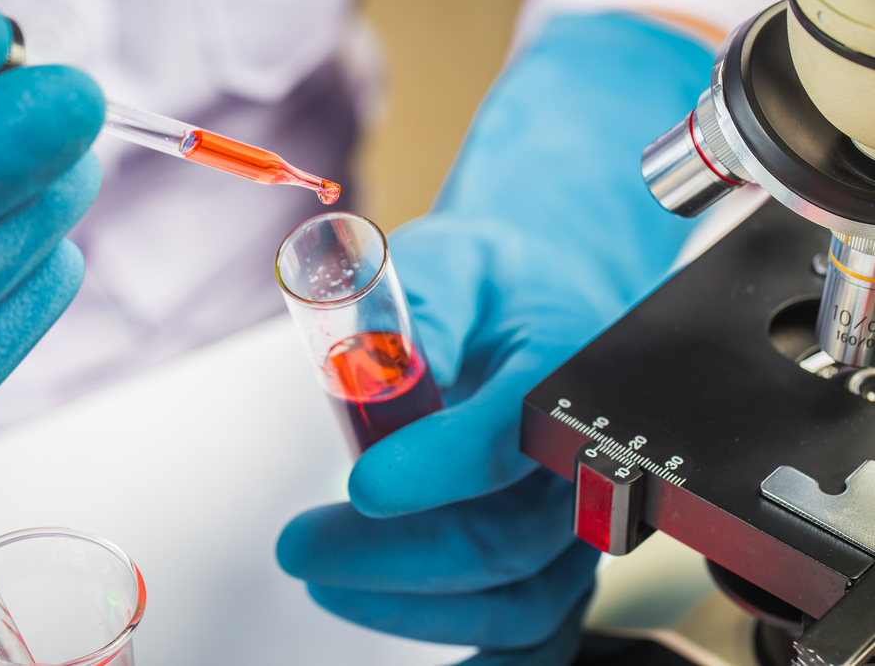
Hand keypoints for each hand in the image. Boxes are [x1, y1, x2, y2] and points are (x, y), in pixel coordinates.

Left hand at [278, 13, 713, 662]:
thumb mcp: (452, 263)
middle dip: (395, 554)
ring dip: (414, 605)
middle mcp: (587, 452)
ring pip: (519, 597)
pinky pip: (543, 631)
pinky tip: (405, 629)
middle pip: (508, 536)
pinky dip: (483, 651)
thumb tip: (370, 366)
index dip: (441, 466)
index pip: (516, 429)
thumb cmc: (497, 285)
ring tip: (327, 576)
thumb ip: (419, 307)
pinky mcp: (563, 552)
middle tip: (303, 544)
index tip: (361, 484)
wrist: (547, 300)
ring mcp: (578, 513)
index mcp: (566, 364)